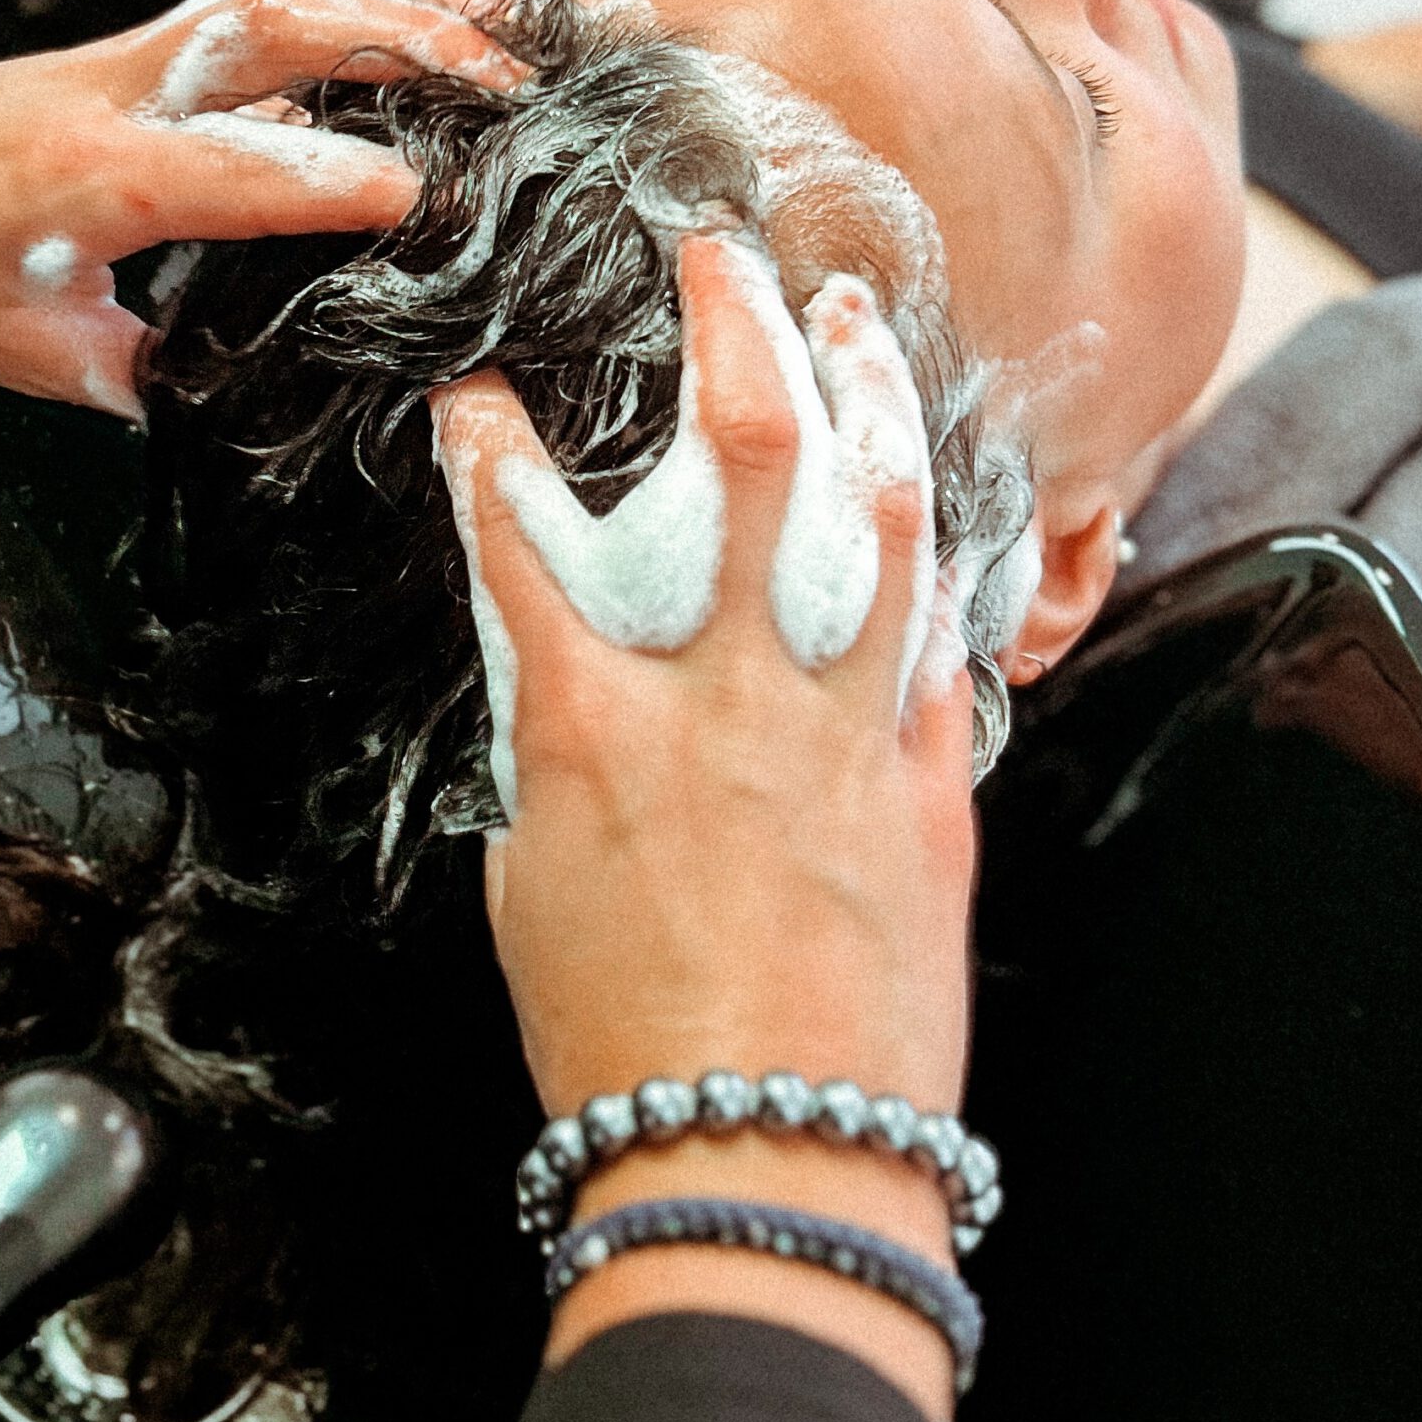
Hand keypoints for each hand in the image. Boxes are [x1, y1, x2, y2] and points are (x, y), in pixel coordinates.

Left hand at [0, 0, 525, 412]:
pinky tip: (398, 27)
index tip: (431, 199)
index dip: (338, 182)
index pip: (239, 169)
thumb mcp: (14, 353)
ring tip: (493, 24)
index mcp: (82, 178)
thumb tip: (224, 393)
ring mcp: (122, 61)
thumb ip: (133, 371)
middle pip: (278, 25)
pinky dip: (341, 6)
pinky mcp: (127, 56)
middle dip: (406, 39)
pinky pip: (248, 12)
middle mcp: (112, 96)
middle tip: (507, 79)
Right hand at [430, 235, 977, 1421]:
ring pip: (879, 512)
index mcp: (595, 727)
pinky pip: (946, 636)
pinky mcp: (931, 784)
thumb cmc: (626, 1048)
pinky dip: (940, 556)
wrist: (768, 1161)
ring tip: (856, 318)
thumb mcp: (533, 882)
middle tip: (722, 259)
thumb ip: (554, 756)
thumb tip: (572, 692)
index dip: (486, 450)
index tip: (476, 406)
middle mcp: (727, 698)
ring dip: (869, 393)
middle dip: (733, 327)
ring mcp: (845, 730)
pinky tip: (935, 497)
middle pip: (742, 457)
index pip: (519, 537)